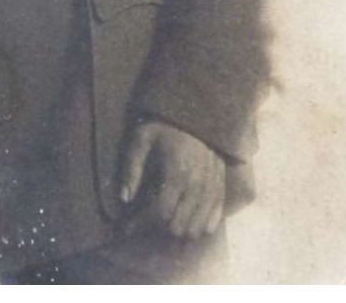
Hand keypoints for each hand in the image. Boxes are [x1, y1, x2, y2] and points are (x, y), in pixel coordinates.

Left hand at [118, 121, 225, 239]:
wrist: (200, 113)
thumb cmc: (166, 126)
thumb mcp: (142, 139)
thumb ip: (132, 168)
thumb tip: (124, 198)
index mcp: (176, 173)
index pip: (160, 213)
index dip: (141, 224)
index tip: (126, 228)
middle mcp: (197, 186)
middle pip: (178, 226)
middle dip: (157, 230)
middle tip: (143, 223)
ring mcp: (212, 189)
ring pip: (196, 229)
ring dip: (177, 232)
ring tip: (161, 225)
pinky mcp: (221, 189)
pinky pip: (213, 222)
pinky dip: (198, 229)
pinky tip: (184, 223)